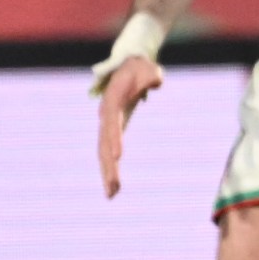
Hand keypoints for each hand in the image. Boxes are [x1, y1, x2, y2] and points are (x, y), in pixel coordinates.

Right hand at [96, 56, 163, 197]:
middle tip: (114, 188)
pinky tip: (115, 185)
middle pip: (104, 144)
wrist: (130, 65)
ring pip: (103, 152)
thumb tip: (155, 82)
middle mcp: (106, 115)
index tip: (117, 156)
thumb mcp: (149, 70)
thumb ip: (151, 77)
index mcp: (113, 101)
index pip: (112, 122)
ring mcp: (107, 123)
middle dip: (108, 167)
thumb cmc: (141, 68)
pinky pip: (109, 151)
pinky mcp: (112, 129)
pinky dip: (111, 168)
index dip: (114, 138)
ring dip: (108, 173)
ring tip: (112, 194)